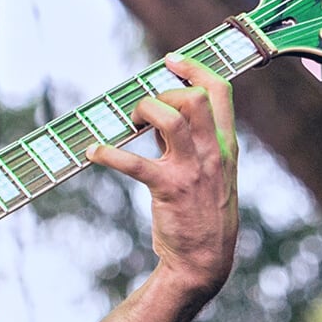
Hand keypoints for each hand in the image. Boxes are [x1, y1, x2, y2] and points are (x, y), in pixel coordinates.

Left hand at [87, 53, 240, 298]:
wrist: (205, 261)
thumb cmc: (202, 213)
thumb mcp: (210, 173)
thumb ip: (193, 143)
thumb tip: (161, 114)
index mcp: (226, 145)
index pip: (221, 91)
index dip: (195, 68)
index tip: (172, 60)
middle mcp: (213, 153)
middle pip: (195, 97)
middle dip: (164, 91)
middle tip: (144, 108)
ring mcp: (193, 170)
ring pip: (170, 120)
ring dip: (142, 112)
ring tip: (127, 124)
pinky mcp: (169, 190)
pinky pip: (135, 162)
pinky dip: (109, 153)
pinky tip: (94, 153)